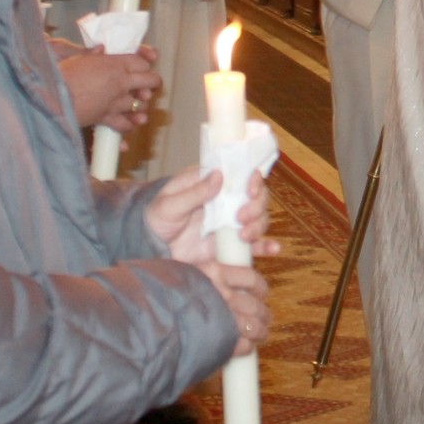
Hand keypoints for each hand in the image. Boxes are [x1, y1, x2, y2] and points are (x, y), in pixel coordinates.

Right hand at [59, 43, 162, 129]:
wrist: (52, 97)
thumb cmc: (62, 74)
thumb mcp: (78, 59)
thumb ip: (92, 54)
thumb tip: (100, 48)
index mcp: (115, 64)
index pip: (142, 63)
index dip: (144, 65)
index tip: (141, 68)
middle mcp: (121, 83)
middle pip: (151, 81)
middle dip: (153, 83)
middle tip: (147, 87)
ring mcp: (117, 102)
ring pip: (141, 105)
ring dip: (140, 106)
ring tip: (137, 108)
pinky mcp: (108, 118)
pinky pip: (125, 124)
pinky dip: (128, 126)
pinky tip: (129, 124)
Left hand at [148, 165, 282, 356]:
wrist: (151, 250)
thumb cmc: (156, 219)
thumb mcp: (169, 204)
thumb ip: (194, 192)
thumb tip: (219, 176)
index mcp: (212, 183)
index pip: (241, 173)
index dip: (253, 178)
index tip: (250, 188)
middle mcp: (226, 201)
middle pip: (256, 197)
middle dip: (256, 205)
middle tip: (241, 217)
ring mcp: (230, 223)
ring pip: (259, 218)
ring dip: (259, 224)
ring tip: (244, 235)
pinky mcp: (231, 244)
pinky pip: (255, 244)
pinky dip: (267, 246)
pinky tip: (273, 249)